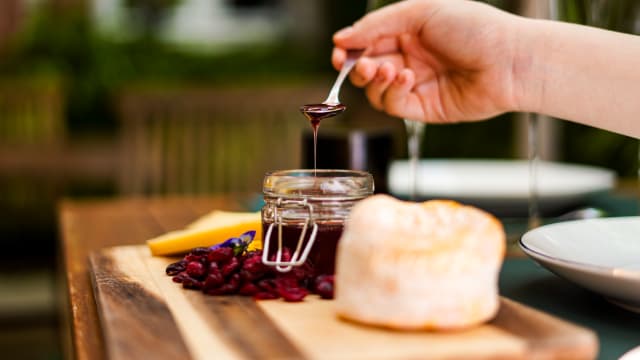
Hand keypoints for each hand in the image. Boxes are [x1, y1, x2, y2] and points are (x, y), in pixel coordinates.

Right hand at [332, 0, 524, 122]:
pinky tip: (406, 78)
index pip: (367, 42)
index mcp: (409, 32)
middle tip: (360, 65)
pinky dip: (392, 92)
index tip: (340, 53)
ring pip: (375, 90)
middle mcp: (410, 58)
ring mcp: (416, 84)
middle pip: (366, 68)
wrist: (510, 61)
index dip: (350, 49)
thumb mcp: (421, 11)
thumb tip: (342, 38)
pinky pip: (393, 105)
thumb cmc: (476, 28)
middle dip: (357, 67)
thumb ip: (378, 24)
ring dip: (375, 80)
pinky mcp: (424, 108)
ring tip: (389, 69)